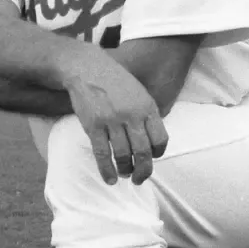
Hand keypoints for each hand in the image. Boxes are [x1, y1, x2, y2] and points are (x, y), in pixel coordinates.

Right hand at [63, 55, 167, 185]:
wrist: (88, 68)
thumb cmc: (115, 82)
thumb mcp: (139, 93)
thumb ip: (147, 115)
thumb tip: (152, 143)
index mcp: (147, 107)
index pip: (161, 140)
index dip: (157, 154)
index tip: (151, 158)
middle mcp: (132, 115)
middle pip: (143, 152)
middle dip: (143, 171)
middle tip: (139, 179)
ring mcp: (112, 121)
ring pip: (123, 155)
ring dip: (125, 170)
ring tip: (124, 174)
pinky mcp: (93, 125)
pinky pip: (102, 154)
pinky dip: (107, 170)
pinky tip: (110, 179)